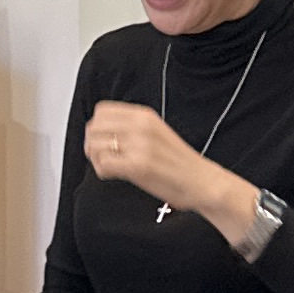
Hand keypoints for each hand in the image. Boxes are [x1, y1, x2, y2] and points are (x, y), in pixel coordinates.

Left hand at [82, 99, 205, 207]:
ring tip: (109, 167)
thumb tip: (102, 132)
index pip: (102, 111)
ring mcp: (140, 145)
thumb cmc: (179, 163)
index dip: (96, 127)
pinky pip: (103, 164)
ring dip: (96, 159)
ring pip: (95, 145)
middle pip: (94, 127)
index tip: (101, 140)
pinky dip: (102, 171)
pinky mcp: (138, 166)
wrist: (202, 181)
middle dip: (92, 143)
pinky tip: (114, 175)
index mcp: (144, 116)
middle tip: (100, 156)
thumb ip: (132, 128)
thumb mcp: (156, 133)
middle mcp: (141, 126)